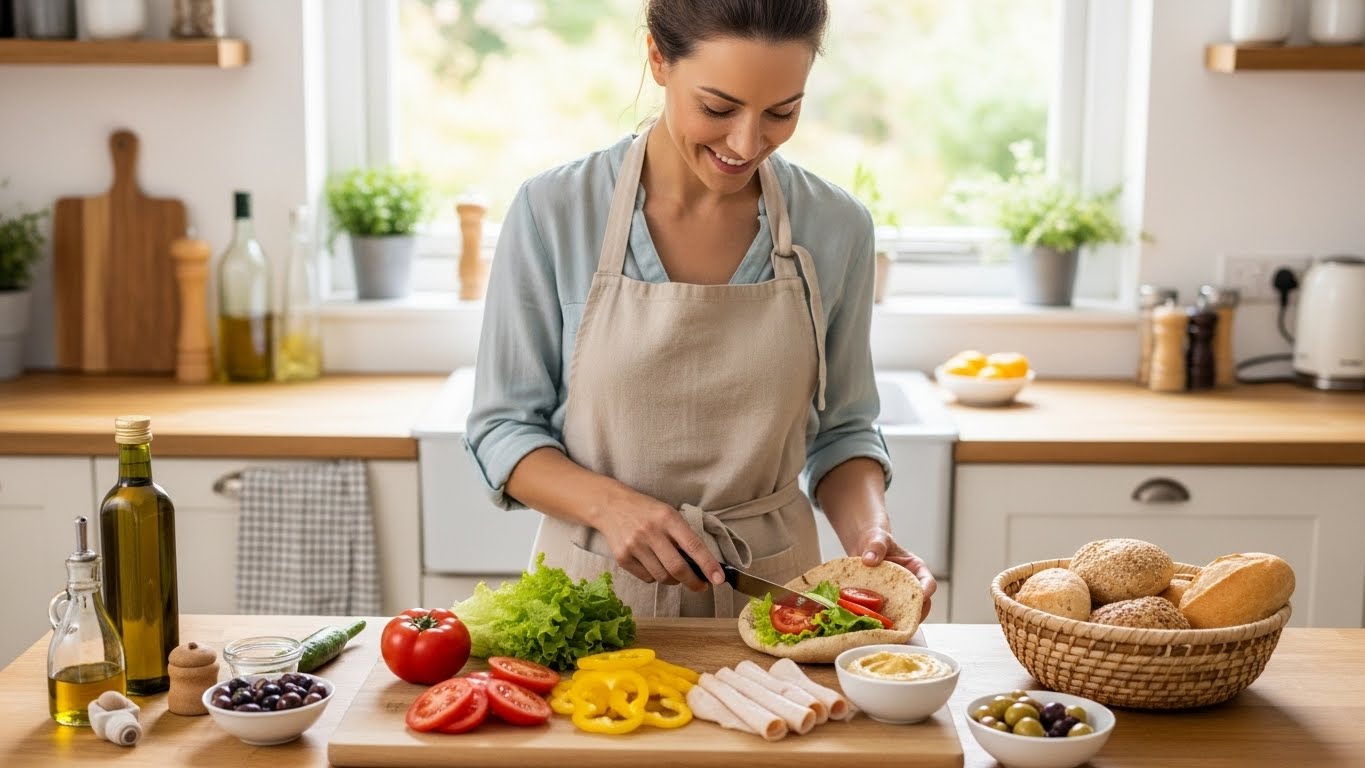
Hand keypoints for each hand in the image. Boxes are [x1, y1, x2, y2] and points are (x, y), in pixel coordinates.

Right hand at [591, 486, 723, 590]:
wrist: (610, 506)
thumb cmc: (647, 511)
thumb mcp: (668, 514)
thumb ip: (683, 536)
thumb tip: (703, 565)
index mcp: (667, 518)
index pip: (693, 545)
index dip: (708, 565)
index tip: (719, 579)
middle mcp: (650, 532)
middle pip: (677, 568)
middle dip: (694, 582)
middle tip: (702, 586)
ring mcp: (634, 546)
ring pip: (662, 577)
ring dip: (675, 581)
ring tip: (677, 575)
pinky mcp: (622, 558)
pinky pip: (647, 578)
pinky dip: (657, 577)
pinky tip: (656, 567)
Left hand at [856, 528, 937, 620]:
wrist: (863, 549)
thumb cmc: (876, 541)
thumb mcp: (877, 539)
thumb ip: (876, 546)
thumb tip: (869, 560)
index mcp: (916, 569)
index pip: (929, 583)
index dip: (927, 591)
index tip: (922, 595)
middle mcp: (912, 585)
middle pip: (923, 604)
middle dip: (917, 613)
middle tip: (906, 619)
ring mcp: (900, 596)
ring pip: (909, 614)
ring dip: (902, 621)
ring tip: (891, 627)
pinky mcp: (888, 604)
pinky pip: (892, 616)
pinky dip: (888, 622)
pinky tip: (878, 627)